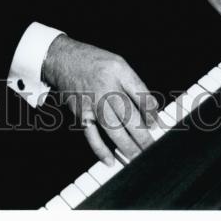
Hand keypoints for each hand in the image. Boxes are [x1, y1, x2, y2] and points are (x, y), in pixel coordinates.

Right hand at [42, 35, 158, 165]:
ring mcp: (92, 102)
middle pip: (128, 115)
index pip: (140, 94)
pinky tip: (111, 160)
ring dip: (126, 145)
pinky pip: (91, 134)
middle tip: (152, 148)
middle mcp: (105, 87)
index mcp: (119, 71)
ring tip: (138, 157)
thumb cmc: (95, 62)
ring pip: (112, 128)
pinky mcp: (81, 113)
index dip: (151, 112)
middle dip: (142, 134)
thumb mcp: (119, 64)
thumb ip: (135, 84)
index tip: (157, 124)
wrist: (63, 60)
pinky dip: (100, 149)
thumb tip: (151, 108)